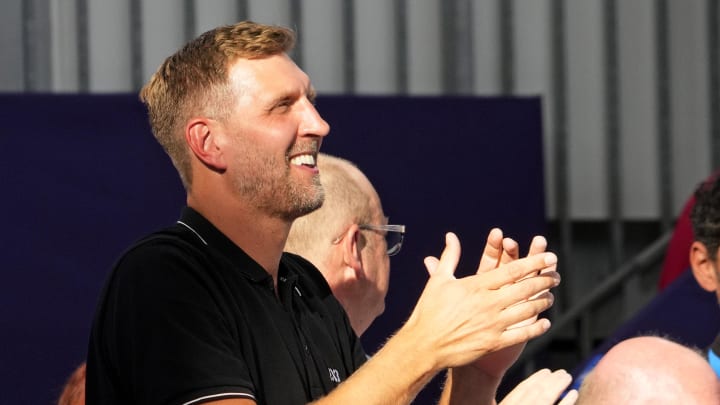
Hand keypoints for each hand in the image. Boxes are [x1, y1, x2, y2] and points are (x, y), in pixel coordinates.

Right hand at [404, 232, 558, 369]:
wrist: (424, 345)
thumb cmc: (429, 311)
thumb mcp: (439, 280)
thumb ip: (449, 256)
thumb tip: (451, 236)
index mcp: (476, 285)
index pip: (512, 270)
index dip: (533, 263)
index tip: (548, 257)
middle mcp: (487, 303)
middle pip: (524, 288)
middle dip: (544, 280)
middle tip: (556, 275)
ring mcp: (492, 324)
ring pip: (526, 310)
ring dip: (542, 302)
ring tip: (550, 296)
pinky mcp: (493, 342)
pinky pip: (521, 334)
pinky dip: (536, 328)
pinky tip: (544, 322)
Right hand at [499, 368, 577, 404]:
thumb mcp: (501, 404)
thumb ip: (513, 400)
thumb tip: (529, 389)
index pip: (520, 389)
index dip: (534, 379)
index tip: (545, 372)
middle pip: (534, 390)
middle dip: (549, 379)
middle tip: (561, 372)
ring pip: (545, 398)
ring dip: (558, 385)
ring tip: (567, 378)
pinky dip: (567, 401)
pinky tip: (573, 393)